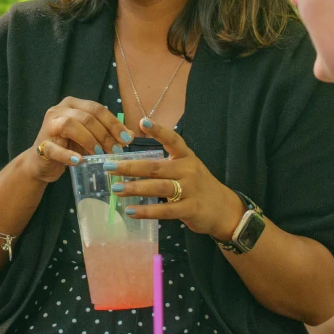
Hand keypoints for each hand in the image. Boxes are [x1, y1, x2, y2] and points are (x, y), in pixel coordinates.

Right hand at [24, 97, 133, 182]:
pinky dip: (68, 155)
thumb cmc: (68, 147)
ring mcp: (48, 126)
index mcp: (73, 105)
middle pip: (86, 117)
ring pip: (70, 125)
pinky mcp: (41, 145)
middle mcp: (59, 110)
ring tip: (100, 153)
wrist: (41, 164)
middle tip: (116, 150)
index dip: (114, 123)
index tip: (128, 139)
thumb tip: (131, 135)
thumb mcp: (90, 138)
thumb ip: (108, 134)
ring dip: (89, 140)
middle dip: (105, 134)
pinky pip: (55, 148)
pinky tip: (79, 161)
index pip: (97, 109)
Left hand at [109, 118, 243, 241]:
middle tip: (109, 166)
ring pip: (158, 187)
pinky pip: (165, 210)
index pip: (172, 140)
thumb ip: (165, 165)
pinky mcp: (190, 209)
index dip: (158, 131)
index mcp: (186, 157)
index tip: (142, 122)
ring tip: (116, 189)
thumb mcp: (187, 169)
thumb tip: (129, 165)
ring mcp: (190, 190)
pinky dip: (147, 211)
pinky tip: (131, 211)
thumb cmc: (198, 186)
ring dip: (135, 188)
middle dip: (130, 167)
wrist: (224, 210)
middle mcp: (188, 170)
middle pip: (155, 167)